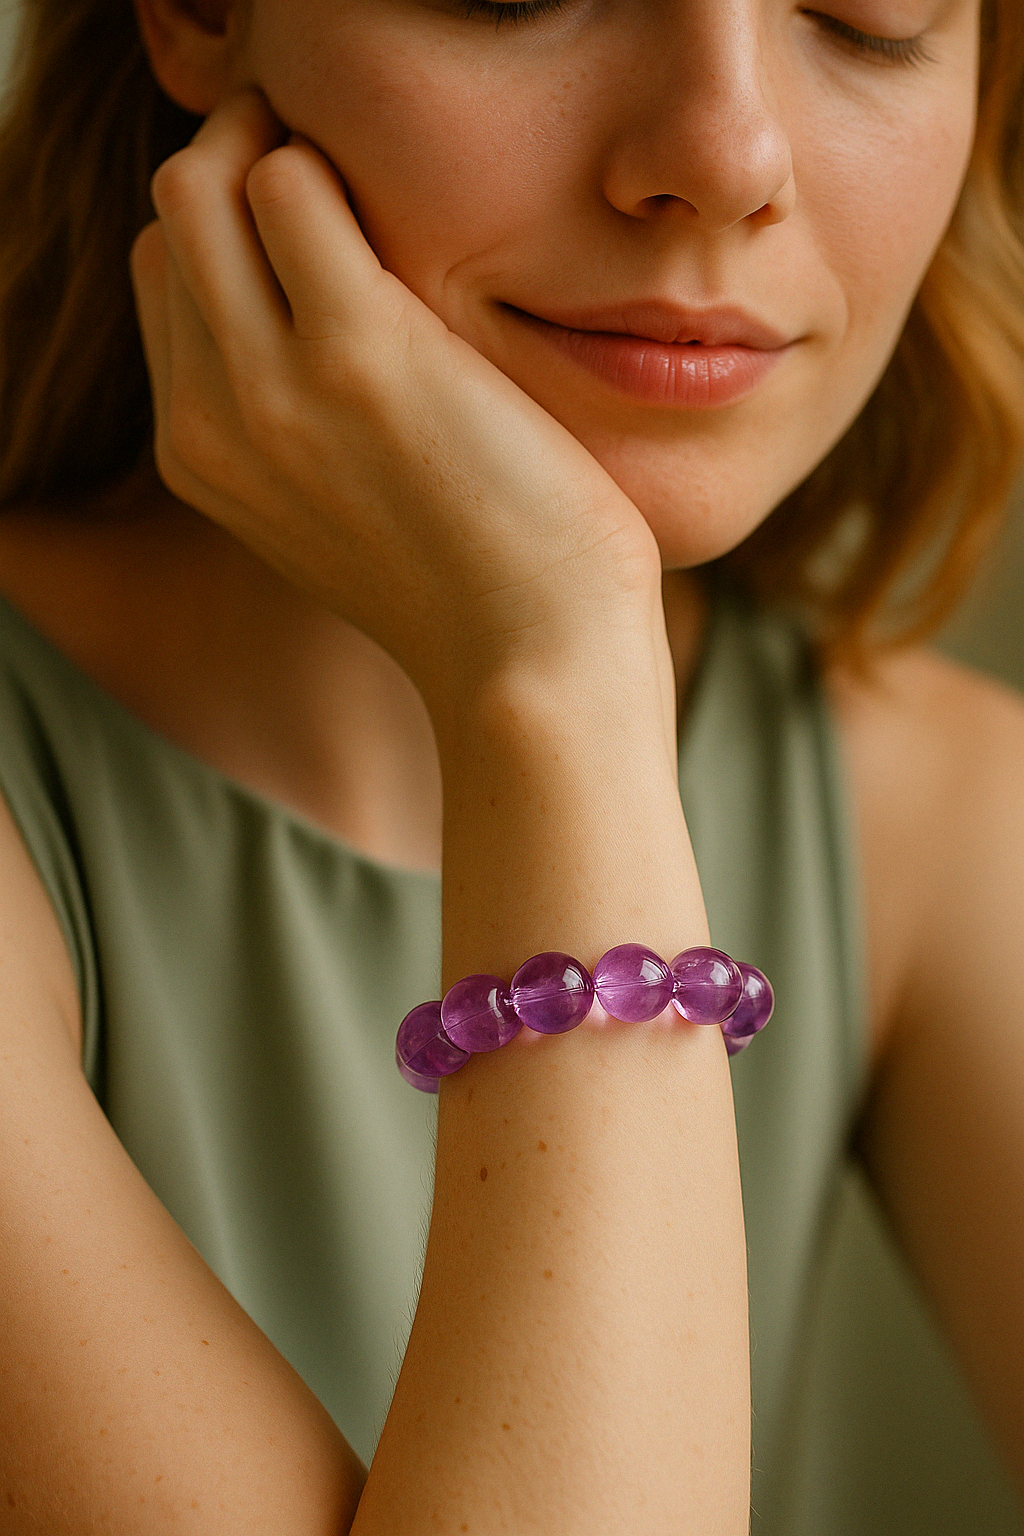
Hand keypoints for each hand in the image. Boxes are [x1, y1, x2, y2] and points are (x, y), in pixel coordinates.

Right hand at [130, 89, 662, 717]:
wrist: (533, 663)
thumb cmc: (473, 587)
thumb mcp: (342, 516)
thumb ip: (296, 427)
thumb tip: (319, 336)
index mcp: (201, 456)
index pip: (165, 281)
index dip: (231, 229)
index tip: (308, 215)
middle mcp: (211, 418)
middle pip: (172, 221)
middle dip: (239, 161)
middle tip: (336, 167)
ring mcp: (270, 385)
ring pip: (206, 185)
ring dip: (283, 148)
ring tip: (376, 179)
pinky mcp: (355, 351)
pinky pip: (293, 185)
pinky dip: (339, 164)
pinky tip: (419, 204)